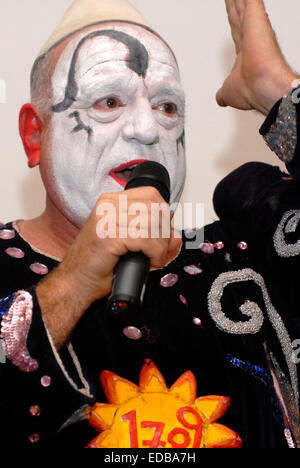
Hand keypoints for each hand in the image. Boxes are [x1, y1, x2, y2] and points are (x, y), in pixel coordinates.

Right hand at [37, 187, 180, 348]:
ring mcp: (107, 218)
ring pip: (154, 223)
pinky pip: (146, 239)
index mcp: (111, 201)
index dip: (164, 215)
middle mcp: (108, 205)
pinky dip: (155, 253)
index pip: (152, 194)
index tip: (162, 235)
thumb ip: (153, 237)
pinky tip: (150, 262)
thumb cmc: (98, 266)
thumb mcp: (130, 246)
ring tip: (154, 258)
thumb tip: (177, 237)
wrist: (74, 282)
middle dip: (165, 232)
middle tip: (159, 251)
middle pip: (156, 206)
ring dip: (161, 245)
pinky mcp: (109, 235)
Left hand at [216, 0, 298, 114]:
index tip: (232, 11)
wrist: (262, 86)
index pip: (237, 31)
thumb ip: (223, 93)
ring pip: (242, 4)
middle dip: (234, 4)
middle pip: (239, 14)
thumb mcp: (228, 92)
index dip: (233, 20)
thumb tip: (220, 99)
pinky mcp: (256, 18)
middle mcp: (250, 40)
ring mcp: (253, 28)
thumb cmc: (250, 91)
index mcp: (245, 55)